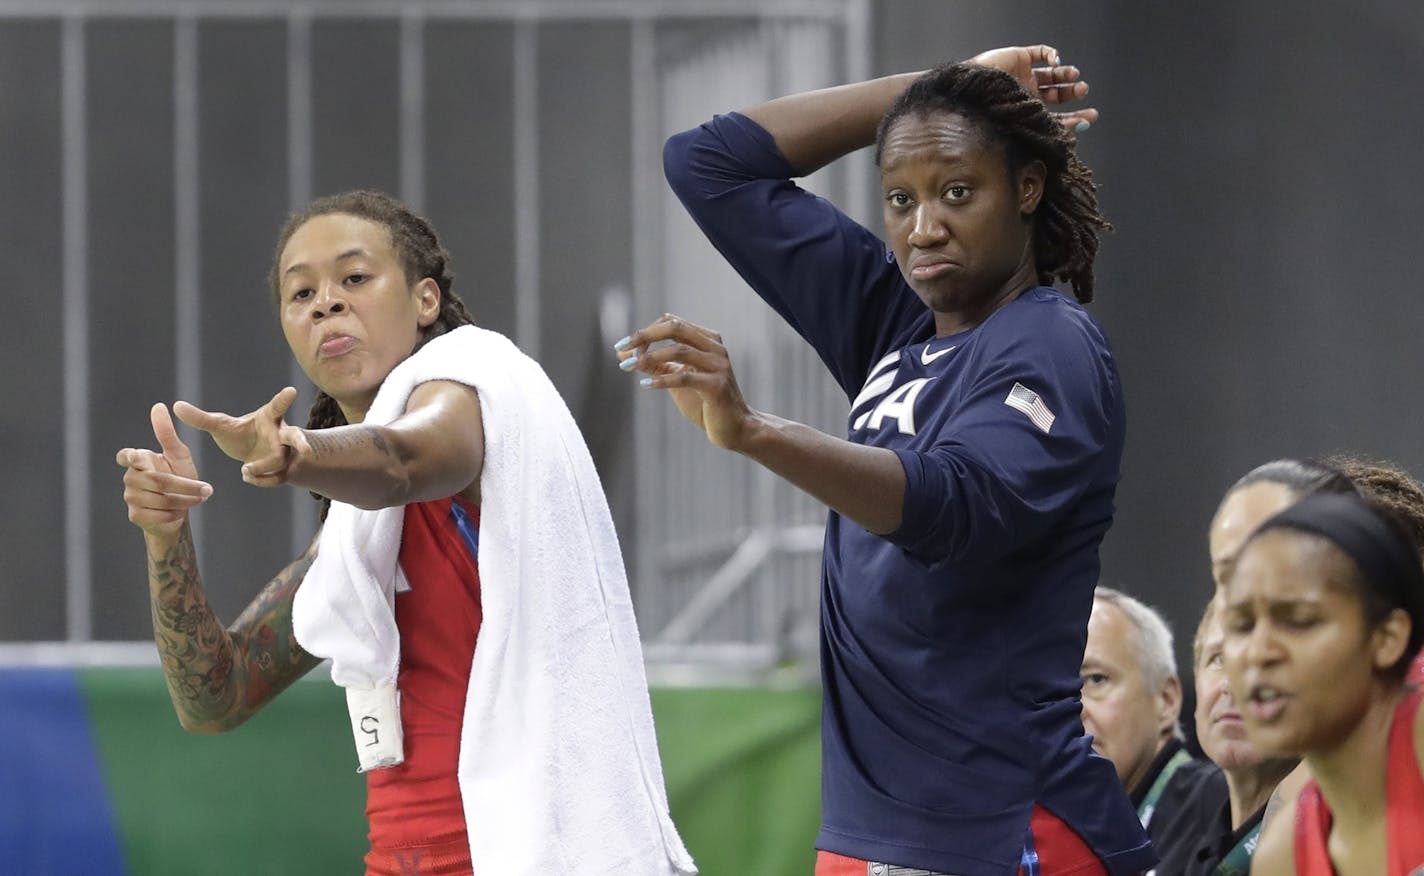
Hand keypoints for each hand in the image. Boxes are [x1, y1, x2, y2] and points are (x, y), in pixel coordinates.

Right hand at [117, 403, 212, 537]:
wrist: (180, 510)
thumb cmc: (179, 476)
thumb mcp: (177, 454)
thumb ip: (166, 433)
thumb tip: (158, 406)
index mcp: (138, 461)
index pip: (125, 456)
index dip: (129, 457)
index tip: (135, 457)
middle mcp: (130, 478)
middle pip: (158, 481)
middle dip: (186, 486)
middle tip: (207, 489)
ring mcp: (130, 498)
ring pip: (161, 499)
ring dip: (185, 500)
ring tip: (196, 499)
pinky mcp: (135, 515)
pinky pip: (159, 515)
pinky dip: (176, 514)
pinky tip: (180, 512)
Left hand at [174, 386, 300, 486]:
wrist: (252, 456)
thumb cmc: (239, 435)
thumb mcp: (219, 426)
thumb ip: (200, 418)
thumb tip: (175, 405)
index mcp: (267, 418)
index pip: (277, 406)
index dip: (284, 399)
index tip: (291, 391)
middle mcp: (281, 434)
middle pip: (295, 437)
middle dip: (301, 443)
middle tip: (305, 450)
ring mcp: (286, 452)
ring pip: (281, 462)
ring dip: (263, 468)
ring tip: (244, 471)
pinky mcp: (285, 469)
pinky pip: (278, 477)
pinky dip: (262, 480)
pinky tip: (248, 477)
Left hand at [615, 314, 753, 450]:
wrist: (734, 428)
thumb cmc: (704, 403)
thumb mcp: (675, 378)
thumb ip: (654, 365)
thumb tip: (622, 355)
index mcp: (707, 340)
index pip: (672, 322)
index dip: (646, 332)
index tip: (624, 347)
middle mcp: (715, 348)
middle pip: (675, 328)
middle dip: (644, 335)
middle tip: (621, 348)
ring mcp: (718, 366)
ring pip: (679, 350)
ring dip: (649, 357)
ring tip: (627, 367)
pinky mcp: (717, 386)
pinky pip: (684, 377)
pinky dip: (662, 380)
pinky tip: (645, 384)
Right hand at [969, 44, 1099, 130]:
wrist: (971, 92)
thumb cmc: (990, 113)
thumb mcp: (1023, 124)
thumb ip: (1047, 130)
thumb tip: (1076, 136)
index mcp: (1027, 114)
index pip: (1055, 117)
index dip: (1073, 119)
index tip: (1090, 118)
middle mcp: (1027, 95)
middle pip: (1056, 95)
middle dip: (1072, 93)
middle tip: (1083, 91)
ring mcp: (1024, 75)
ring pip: (1052, 74)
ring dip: (1066, 75)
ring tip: (1074, 77)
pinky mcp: (1020, 57)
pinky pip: (1041, 52)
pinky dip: (1052, 54)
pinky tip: (1056, 61)